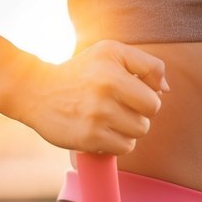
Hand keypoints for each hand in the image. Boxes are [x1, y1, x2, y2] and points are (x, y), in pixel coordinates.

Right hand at [16, 40, 168, 154]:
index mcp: (113, 67)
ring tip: (106, 118)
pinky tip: (100, 130)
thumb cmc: (80, 71)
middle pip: (148, 118)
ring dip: (127, 129)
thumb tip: (165, 90)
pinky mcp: (88, 138)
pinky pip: (123, 148)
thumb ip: (146, 64)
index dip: (145, 98)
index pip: (154, 98)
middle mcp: (105, 91)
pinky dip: (116, 142)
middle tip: (116, 106)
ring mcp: (96, 116)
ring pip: (137, 134)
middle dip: (137, 115)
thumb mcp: (110, 53)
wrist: (36, 91)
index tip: (127, 93)